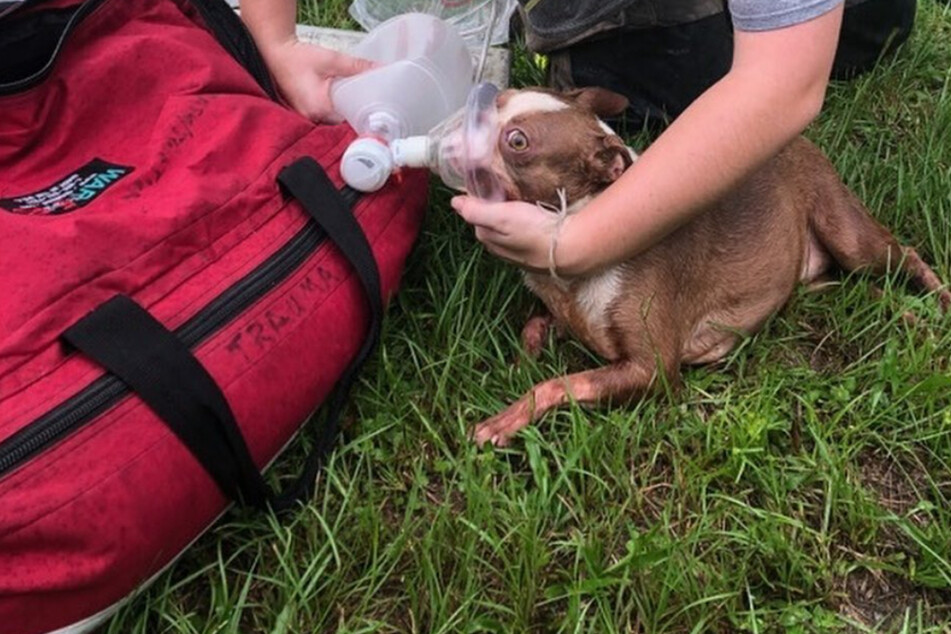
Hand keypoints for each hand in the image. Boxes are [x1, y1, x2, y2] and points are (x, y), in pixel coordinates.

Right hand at [261, 37, 375, 122]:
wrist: (276, 54)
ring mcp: (306, 119)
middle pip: (342, 125)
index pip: (350, 122)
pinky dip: (333, 113)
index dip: (364, 117)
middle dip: (355, 117)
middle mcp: (312, 118)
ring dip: (344, 116)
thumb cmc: (299, 57)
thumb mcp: (332, 60)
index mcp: (320, 108)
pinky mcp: (304, 115)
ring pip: (333, 124)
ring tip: (356, 106)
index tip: (376, 114)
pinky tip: (339, 104)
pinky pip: (324, 119)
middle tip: (370, 109)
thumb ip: (357, 67)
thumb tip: (380, 70)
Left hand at [451, 195, 564, 273]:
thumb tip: (455, 203)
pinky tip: (535, 215)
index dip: (482, 198)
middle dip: (495, 207)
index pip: (476, 214)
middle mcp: (501, 248)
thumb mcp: (501, 217)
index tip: (490, 183)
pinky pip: (525, 233)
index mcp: (488, 239)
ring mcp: (519, 251)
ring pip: (509, 228)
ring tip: (522, 200)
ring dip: (512, 215)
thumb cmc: (536, 231)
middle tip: (507, 188)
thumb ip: (476, 211)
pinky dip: (526, 223)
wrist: (571, 248)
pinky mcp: (536, 251)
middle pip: (491, 221)